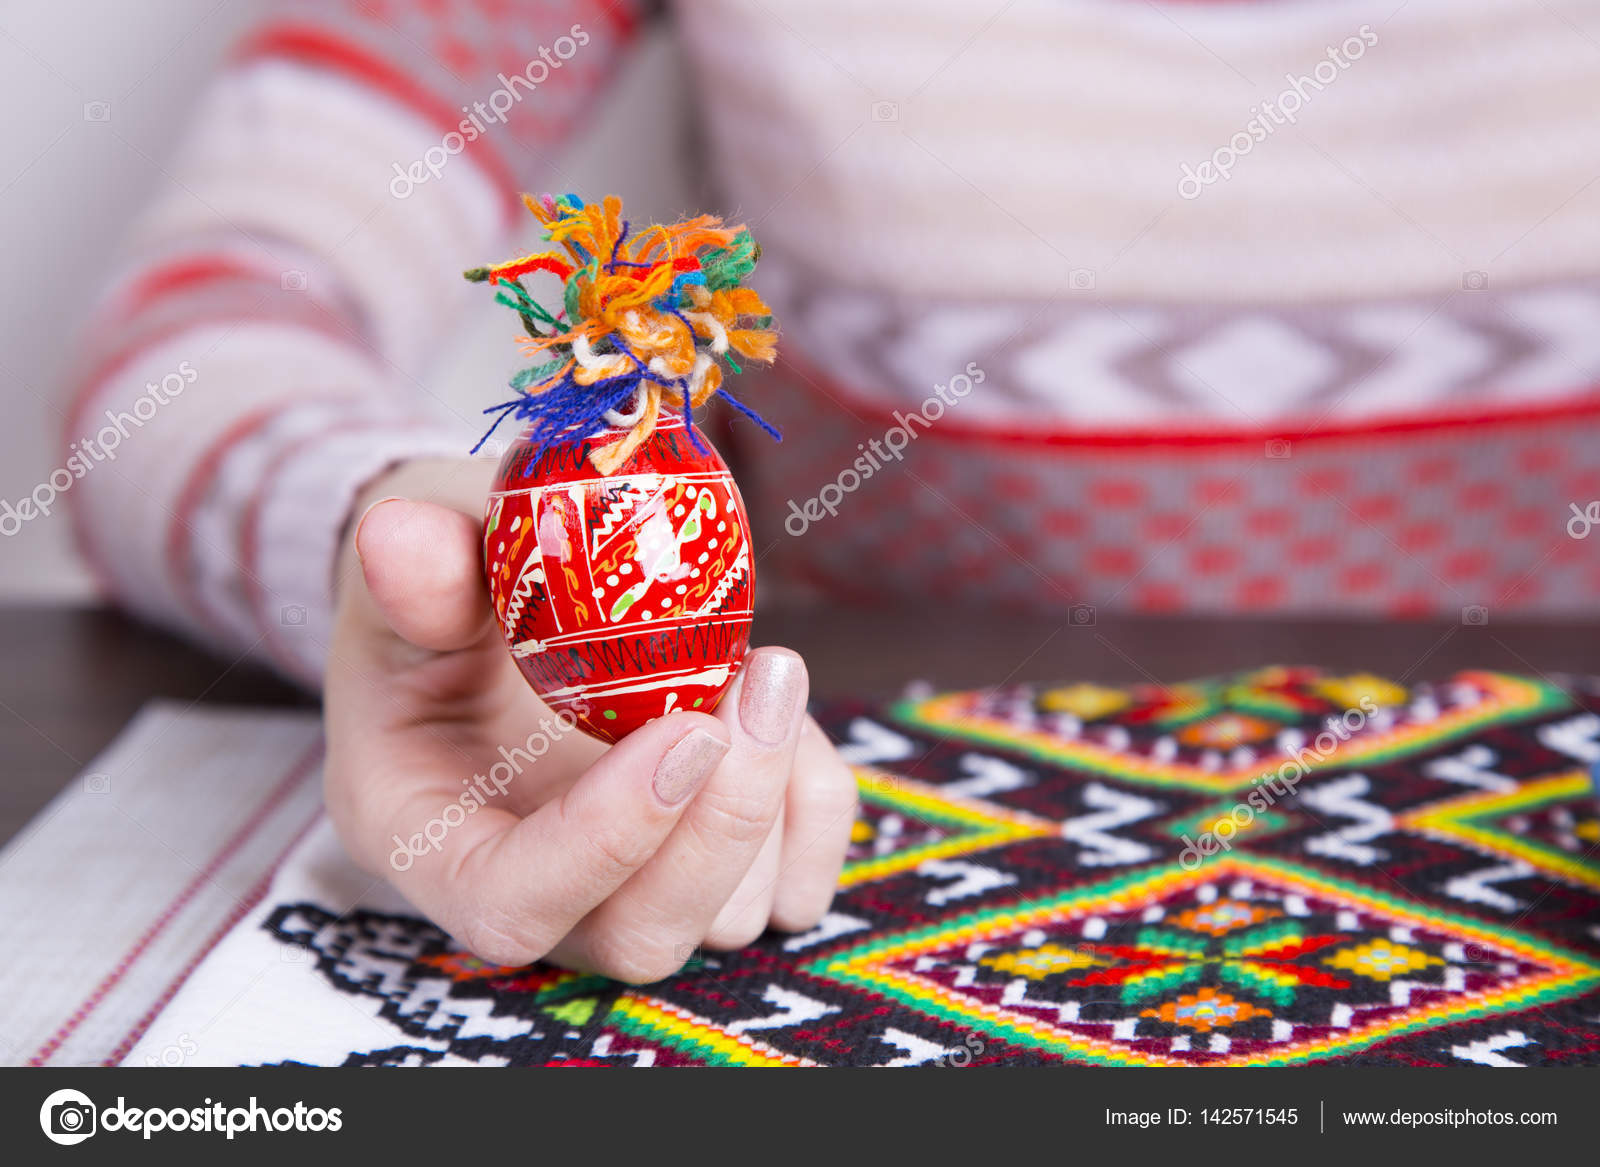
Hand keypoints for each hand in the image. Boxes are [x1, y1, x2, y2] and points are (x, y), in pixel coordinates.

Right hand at [322, 458, 856, 981]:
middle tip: (762, 676)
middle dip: (722, 820)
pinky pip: (795, 888)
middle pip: (641, 937)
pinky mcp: (709, 871)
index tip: (685, 728)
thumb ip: (419, 566)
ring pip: (732, 920)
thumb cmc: (448, 586)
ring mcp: (628, 892)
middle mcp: (535, 888)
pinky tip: (789, 716)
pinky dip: (816, 806)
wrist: (497, 597)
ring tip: (766, 668)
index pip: (511, 904)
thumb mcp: (421, 563)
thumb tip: (400, 539)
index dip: (607, 839)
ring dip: (774, 797)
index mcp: (430, 836)